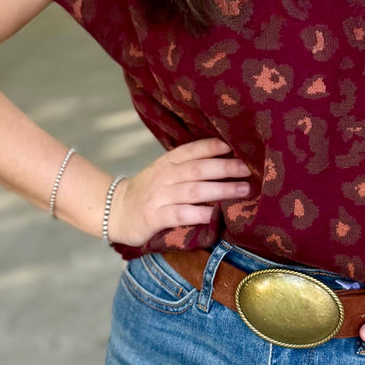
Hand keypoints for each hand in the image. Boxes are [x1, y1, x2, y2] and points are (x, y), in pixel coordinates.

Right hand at [107, 138, 250, 246]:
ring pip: (194, 190)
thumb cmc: (150, 190)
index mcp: (169, 162)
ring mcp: (160, 196)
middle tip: (248, 170)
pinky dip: (198, 213)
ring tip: (242, 190)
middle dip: (226, 168)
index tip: (233, 146)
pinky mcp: (154, 217)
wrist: (116, 210)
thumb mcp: (165, 170)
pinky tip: (213, 214)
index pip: (193, 150)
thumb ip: (189, 165)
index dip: (213, 147)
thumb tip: (226, 158)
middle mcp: (166, 176)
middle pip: (199, 169)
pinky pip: (179, 214)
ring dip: (220, 190)